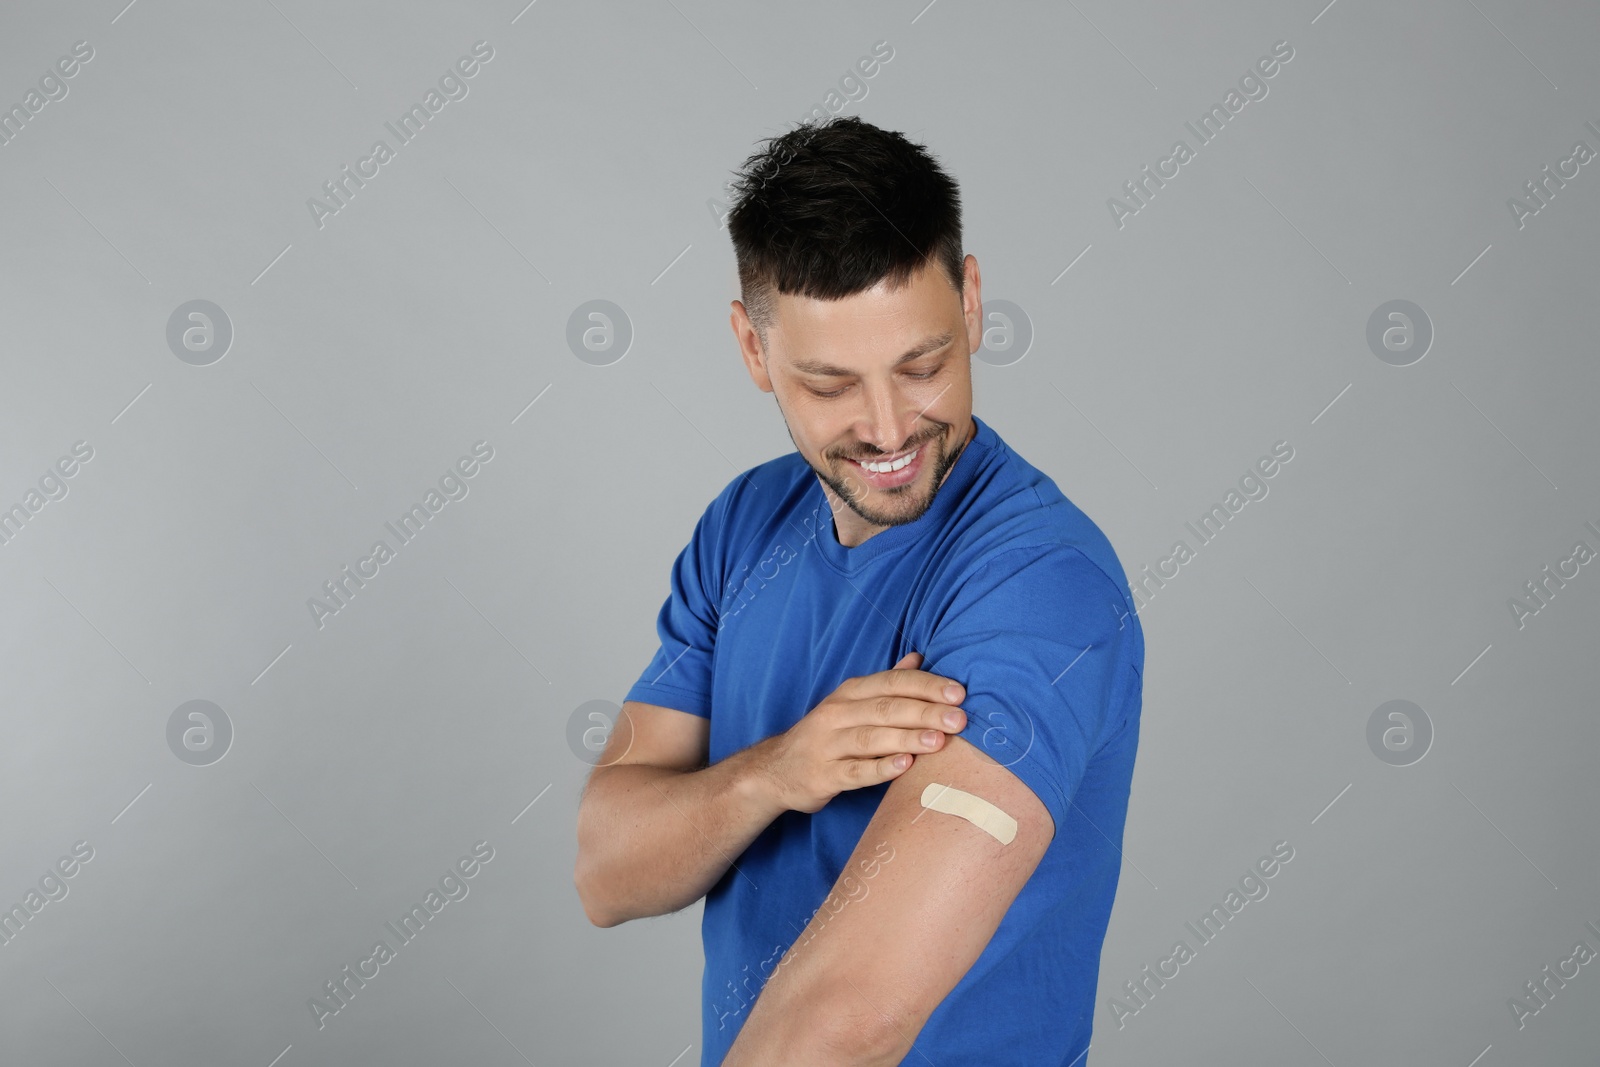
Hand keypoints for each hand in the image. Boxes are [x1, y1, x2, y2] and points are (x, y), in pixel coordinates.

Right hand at [757, 651, 967, 813]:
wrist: (776, 770)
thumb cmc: (827, 735)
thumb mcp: (851, 702)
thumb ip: (887, 682)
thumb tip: (919, 657)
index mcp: (850, 693)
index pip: (892, 683)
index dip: (926, 686)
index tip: (958, 693)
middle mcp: (837, 714)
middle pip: (886, 708)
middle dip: (925, 712)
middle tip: (959, 719)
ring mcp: (828, 745)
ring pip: (871, 738)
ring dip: (907, 738)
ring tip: (939, 741)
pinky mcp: (823, 776)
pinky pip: (854, 772)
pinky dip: (880, 769)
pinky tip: (905, 767)